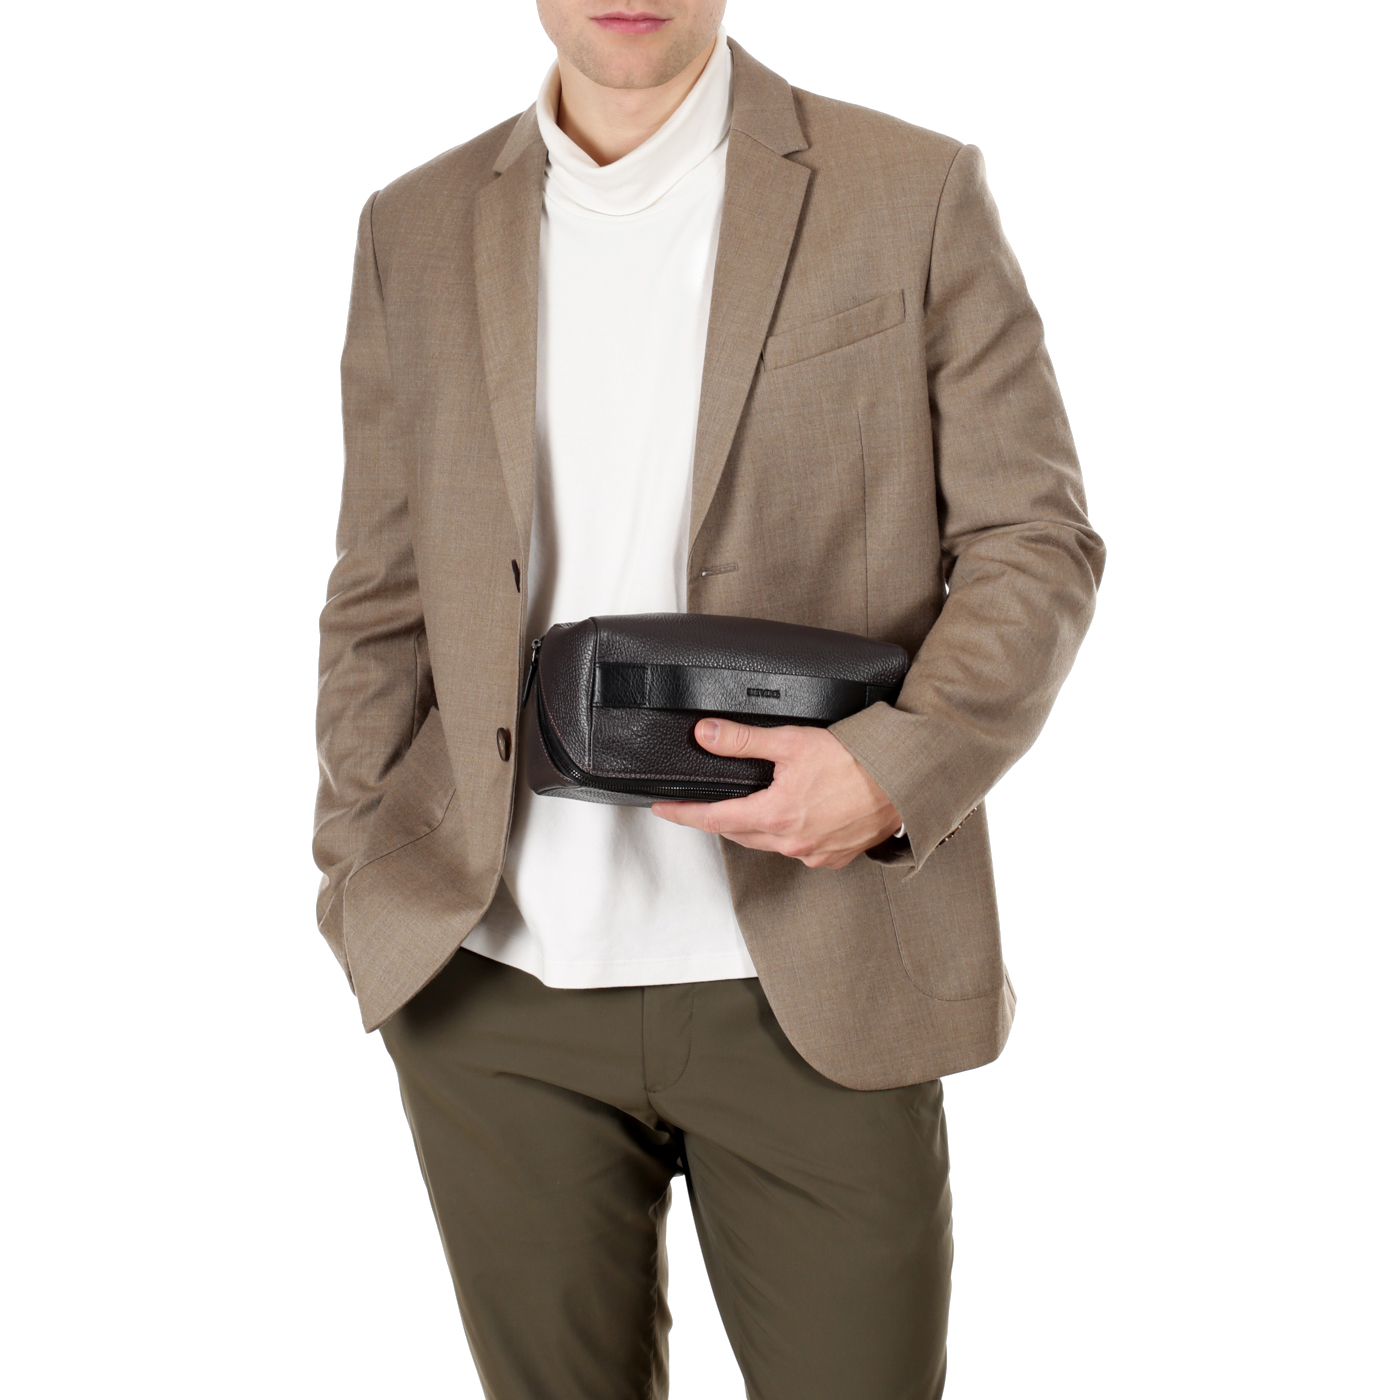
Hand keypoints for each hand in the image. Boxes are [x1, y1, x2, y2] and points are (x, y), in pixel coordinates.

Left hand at [651, 718, 902, 869]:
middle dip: (719, 818)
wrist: (906, 779)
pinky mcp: (835, 857)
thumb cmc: (857, 761)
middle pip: (739, 833)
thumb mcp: (792, 741)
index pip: (712, 818)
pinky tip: (794, 817)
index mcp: (774, 816)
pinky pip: (799, 850)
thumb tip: (705, 734)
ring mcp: (814, 854)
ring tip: (750, 806)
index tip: (662, 809)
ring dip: (754, 827)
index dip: (683, 813)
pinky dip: (788, 835)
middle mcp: (791, 843)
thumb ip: (743, 740)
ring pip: (769, 843)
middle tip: (704, 803)